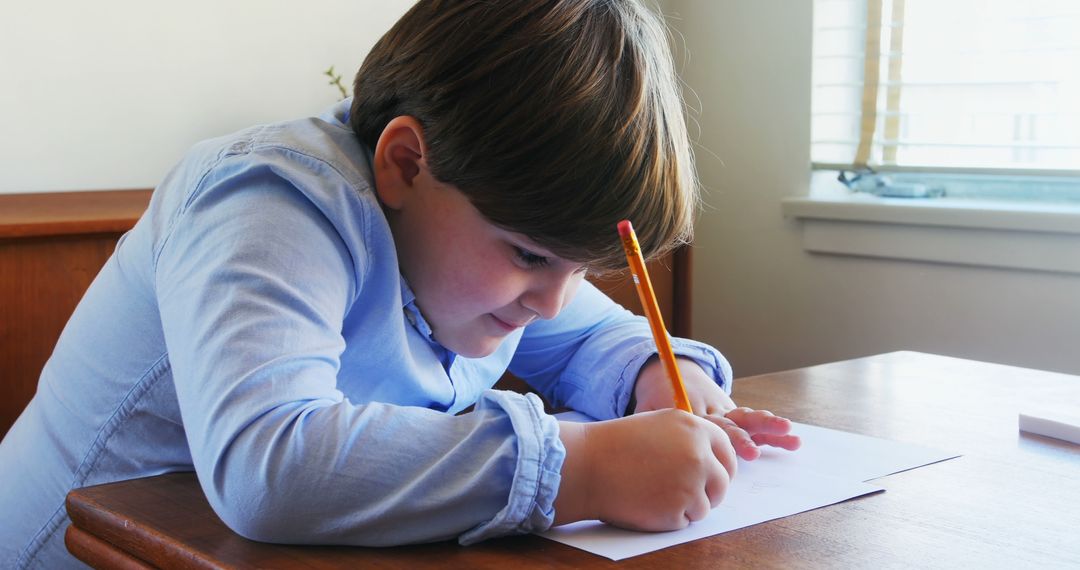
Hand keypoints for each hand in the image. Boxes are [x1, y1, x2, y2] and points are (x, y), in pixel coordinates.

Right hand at [555, 410, 736, 530]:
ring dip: (685, 506)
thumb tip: (713, 460)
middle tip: (684, 492)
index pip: (727, 452)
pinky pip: (685, 521)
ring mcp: (691, 484)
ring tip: (654, 492)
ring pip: (705, 506)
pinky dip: (668, 518)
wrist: (588, 465)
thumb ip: (689, 438)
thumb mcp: (659, 425)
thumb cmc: (616, 445)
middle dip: (708, 491)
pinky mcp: (678, 510)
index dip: (722, 467)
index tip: (715, 476)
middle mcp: (699, 455)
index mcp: (695, 429)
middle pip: (722, 483)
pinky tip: (646, 502)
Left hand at [634, 357, 800, 459]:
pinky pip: (754, 424)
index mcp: (687, 407)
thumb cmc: (654, 400)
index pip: (702, 423)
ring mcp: (725, 411)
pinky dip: (772, 433)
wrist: (669, 373)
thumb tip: (639, 445)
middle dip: (741, 438)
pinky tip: (793, 440)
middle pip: (727, 423)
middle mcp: (710, 409)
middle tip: (752, 453)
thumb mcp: (648, 410)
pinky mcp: (734, 416)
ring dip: (767, 427)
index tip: (720, 447)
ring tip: (789, 433)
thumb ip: (649, 425)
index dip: (714, 435)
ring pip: (746, 418)